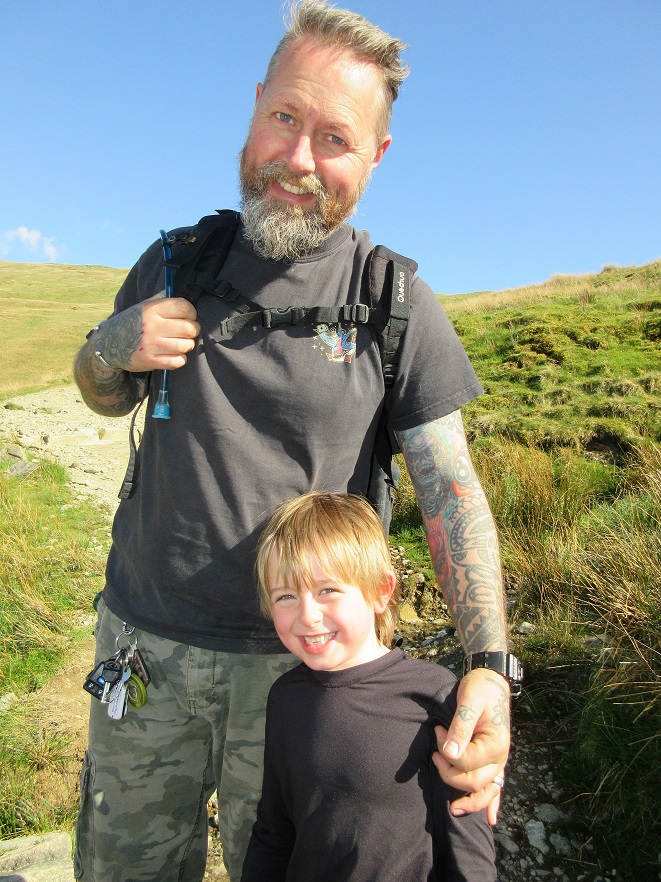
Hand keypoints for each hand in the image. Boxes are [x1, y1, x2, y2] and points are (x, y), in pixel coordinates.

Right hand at [94, 293, 199, 372]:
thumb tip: (188, 299)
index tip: (189, 317)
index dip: (192, 313)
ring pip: (186, 345)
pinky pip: (178, 361)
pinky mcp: (151, 361)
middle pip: (189, 328)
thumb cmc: (133, 323)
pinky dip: (180, 359)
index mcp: (152, 309)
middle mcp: (152, 325)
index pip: (184, 307)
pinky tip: (173, 354)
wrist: (109, 343)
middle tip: (187, 332)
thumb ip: (164, 302)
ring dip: (187, 345)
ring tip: (180, 343)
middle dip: (193, 330)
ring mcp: (151, 344)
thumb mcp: (144, 306)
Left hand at [432, 669, 510, 824]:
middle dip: (448, 771)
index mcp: (495, 744)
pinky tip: (490, 819)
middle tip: (434, 753)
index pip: (465, 762)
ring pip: (486, 791)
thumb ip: (460, 727)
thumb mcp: (469, 701)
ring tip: (452, 809)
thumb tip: (449, 754)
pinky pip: (496, 788)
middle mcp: (500, 758)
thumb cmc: (480, 689)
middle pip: (473, 781)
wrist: (492, 682)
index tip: (437, 730)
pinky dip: (492, 804)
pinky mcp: (494, 761)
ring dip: (469, 802)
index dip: (446, 749)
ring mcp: (499, 762)